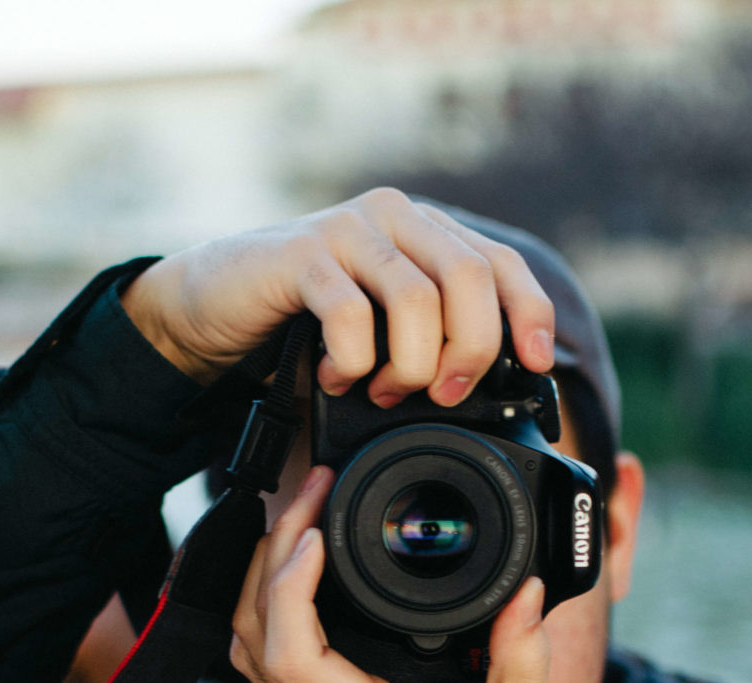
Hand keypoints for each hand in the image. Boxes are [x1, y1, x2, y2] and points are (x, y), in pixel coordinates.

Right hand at [121, 187, 554, 403]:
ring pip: (417, 298)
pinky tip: (337, 377)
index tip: (536, 365)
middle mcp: (395, 219)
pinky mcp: (301, 254)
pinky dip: (353, 361)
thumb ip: (430, 336)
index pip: (501, 262)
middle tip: (447, 393)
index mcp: (425, 233)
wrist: (215, 304)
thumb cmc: (306, 323)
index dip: (529, 313)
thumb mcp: (382, 328)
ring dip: (411, 363)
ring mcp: (347, 230)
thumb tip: (479, 387)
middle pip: (471, 276)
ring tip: (384, 390)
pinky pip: (351, 314)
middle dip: (471, 350)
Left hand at [229, 465, 551, 682]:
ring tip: (301, 512)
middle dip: (275, 544)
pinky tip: (289, 563)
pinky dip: (263, 596)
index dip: (290, 586)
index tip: (315, 532)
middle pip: (255, 625)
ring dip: (262, 566)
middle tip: (315, 488)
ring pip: (244, 634)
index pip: (294, 653)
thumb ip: (523, 661)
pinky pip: (255, 648)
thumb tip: (526, 594)